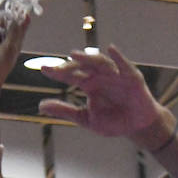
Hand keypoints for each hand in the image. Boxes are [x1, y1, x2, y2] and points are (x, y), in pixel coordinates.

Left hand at [38, 45, 165, 140]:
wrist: (137, 127)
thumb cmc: (113, 122)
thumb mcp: (86, 119)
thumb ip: (65, 111)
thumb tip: (40, 107)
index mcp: (88, 83)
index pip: (70, 75)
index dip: (57, 72)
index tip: (43, 69)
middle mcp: (100, 75)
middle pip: (83, 66)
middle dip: (71, 66)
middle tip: (59, 69)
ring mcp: (115, 74)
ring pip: (100, 62)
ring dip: (88, 58)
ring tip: (75, 55)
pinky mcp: (131, 76)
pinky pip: (124, 65)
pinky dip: (118, 57)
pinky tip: (111, 49)